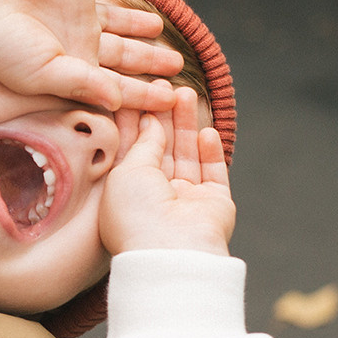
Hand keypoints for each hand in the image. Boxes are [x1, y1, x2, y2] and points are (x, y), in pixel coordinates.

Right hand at [0, 0, 181, 110]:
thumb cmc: (0, 45)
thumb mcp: (43, 75)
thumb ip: (84, 85)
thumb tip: (118, 102)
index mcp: (73, 67)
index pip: (118, 85)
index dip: (144, 93)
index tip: (170, 98)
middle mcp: (78, 38)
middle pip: (124, 52)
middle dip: (150, 59)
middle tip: (177, 64)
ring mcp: (76, 7)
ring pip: (117, 15)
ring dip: (137, 19)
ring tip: (158, 24)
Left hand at [101, 86, 234, 255]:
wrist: (171, 252)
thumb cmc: (136, 214)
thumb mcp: (127, 170)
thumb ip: (143, 143)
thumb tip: (151, 120)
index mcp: (125, 193)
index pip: (129, 149)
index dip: (133, 120)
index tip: (135, 91)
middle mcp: (154, 197)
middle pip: (159, 148)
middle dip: (162, 116)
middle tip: (164, 85)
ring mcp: (185, 200)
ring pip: (186, 154)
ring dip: (186, 125)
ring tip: (186, 94)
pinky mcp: (213, 203)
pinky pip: (213, 171)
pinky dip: (210, 151)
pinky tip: (207, 130)